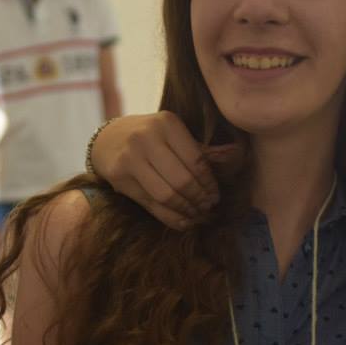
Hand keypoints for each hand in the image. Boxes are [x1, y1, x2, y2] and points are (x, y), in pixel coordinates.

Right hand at [89, 112, 232, 228]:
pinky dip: (170, 217)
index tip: (216, 195)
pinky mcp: (119, 178)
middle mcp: (146, 138)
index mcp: (167, 123)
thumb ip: (200, 148)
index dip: (209, 183)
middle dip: (199, 198)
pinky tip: (183, 221)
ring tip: (197, 214)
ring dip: (186, 210)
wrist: (108, 138)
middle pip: (182, 180)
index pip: (196, 160)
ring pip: (166, 195)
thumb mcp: (174, 133)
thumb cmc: (152, 136)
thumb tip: (237, 154)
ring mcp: (130, 158)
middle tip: (208, 207)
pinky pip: (150, 205)